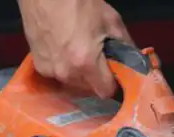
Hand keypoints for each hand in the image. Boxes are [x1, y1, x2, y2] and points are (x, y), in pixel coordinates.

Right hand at [17, 0, 132, 97]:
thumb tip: (134, 59)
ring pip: (72, 83)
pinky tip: (63, 49)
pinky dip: (63, 66)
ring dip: (79, 73)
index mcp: (86, 62)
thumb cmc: (76, 1)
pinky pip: (57, 74)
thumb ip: (125, 44)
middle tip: (97, 57)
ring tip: (78, 50)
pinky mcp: (39, 66)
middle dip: (96, 77)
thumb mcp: (109, 19)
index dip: (113, 84)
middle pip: (89, 88)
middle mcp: (66, 72)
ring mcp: (50, 71)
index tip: (115, 74)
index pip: (105, 91)